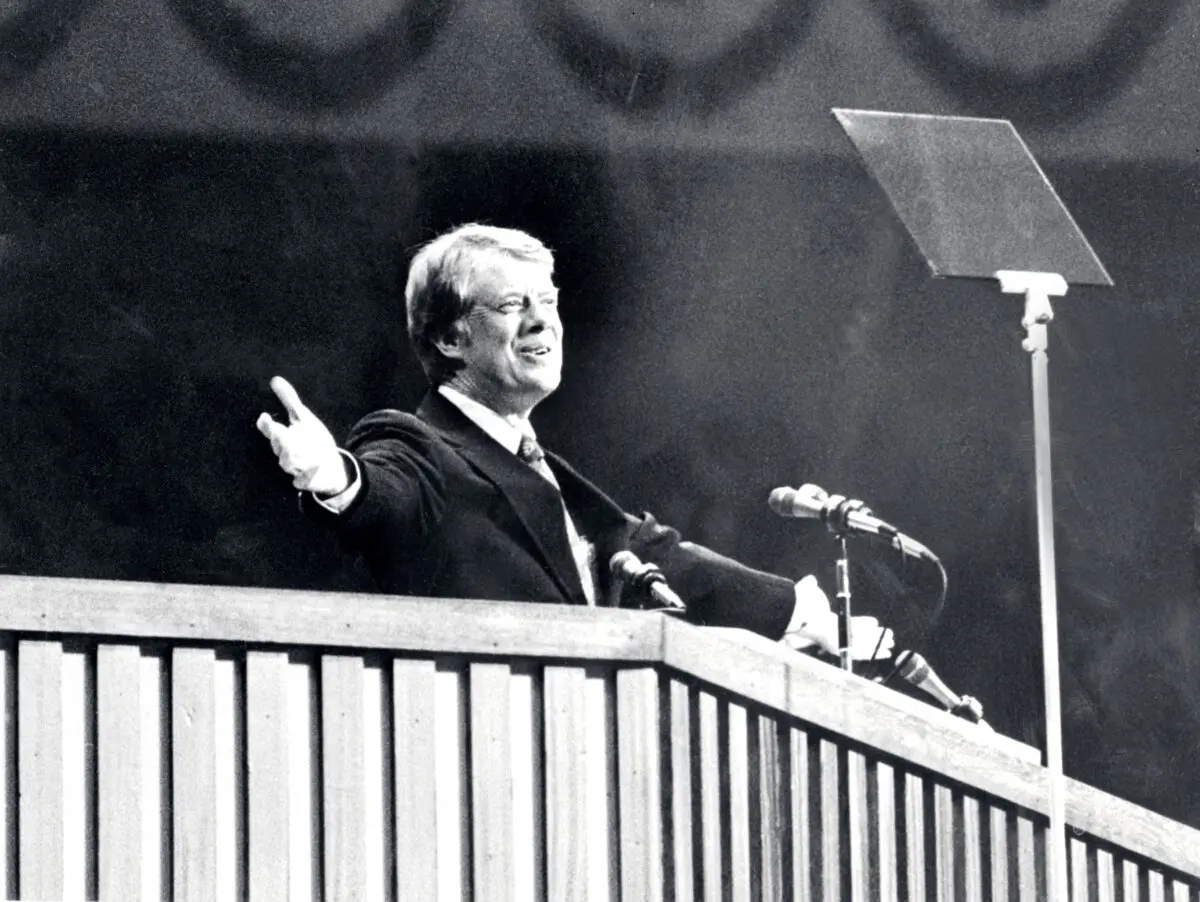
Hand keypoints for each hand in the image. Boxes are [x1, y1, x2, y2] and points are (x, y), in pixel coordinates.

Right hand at [256, 376, 347, 494]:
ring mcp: (295, 469)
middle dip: (279, 439)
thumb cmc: (312, 440)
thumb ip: (290, 400)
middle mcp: (285, 453)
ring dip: (290, 456)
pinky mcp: (305, 482)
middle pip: (278, 446)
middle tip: (280, 431)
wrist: (330, 467)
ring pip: (287, 463)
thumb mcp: (304, 418)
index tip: (264, 417)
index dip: (267, 426)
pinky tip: (316, 465)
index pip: (271, 431)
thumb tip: (275, 379)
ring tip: (295, 449)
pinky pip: (303, 480)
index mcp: (284, 437)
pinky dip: (307, 475)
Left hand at [783, 575, 894, 660]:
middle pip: (860, 638)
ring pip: (864, 646)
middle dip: (875, 638)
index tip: (875, 623)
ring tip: (891, 644)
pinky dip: (874, 652)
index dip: (864, 625)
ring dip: (878, 645)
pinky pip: (862, 653)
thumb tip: (810, 579)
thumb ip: (810, 585)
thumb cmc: (805, 603)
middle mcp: (836, 633)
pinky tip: (886, 651)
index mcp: (830, 622)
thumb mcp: (808, 591)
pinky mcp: (841, 648)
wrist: (801, 613)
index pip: (851, 624)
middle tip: (889, 638)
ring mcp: (838, 641)